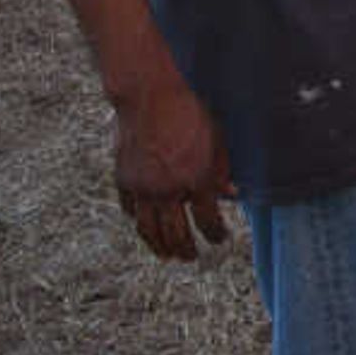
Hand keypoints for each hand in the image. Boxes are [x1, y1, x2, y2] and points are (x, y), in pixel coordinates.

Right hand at [111, 76, 235, 261]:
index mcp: (197, 180)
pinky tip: (146, 226)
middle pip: (176, 234)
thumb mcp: (217, 140)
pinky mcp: (124, 181)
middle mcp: (169, 190)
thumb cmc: (189, 114)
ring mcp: (143, 188)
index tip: (219, 239)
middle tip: (191, 257)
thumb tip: (232, 194)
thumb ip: (222, 171)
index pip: (208, 222)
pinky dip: (138, 222)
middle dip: (186, 249)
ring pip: (148, 230)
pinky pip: (130, 211)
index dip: (215, 235)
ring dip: (159, 246)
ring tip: (167, 254)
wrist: (150, 98)